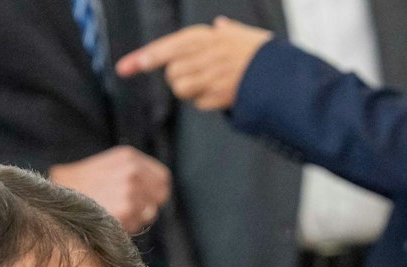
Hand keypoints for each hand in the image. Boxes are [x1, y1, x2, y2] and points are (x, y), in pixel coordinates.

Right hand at [49, 145, 170, 234]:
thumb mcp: (109, 165)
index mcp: (129, 157)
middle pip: (160, 196)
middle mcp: (133, 171)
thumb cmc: (81, 184)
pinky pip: (138, 224)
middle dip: (148, 204)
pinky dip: (127, 226)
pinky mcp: (126, 210)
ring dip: (136, 217)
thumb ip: (135, 172)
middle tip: (125, 207)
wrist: (55, 196)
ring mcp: (131, 190)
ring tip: (112, 211)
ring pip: (149, 212)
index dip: (155, 190)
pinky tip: (109, 218)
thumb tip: (162, 190)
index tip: (145, 198)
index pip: (163, 178)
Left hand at [116, 17, 273, 112]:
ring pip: (182, 89)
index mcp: (204, 37)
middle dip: (178, 77)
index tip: (123, 68)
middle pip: (172, 73)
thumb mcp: (243, 34)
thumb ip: (226, 30)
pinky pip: (199, 103)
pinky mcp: (219, 96)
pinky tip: (220, 95)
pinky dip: (205, 101)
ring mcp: (211, 77)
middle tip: (197, 74)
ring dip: (190, 91)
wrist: (283, 74)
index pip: (165, 48)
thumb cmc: (261, 53)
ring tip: (208, 85)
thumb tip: (220, 24)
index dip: (142, 59)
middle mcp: (205, 56)